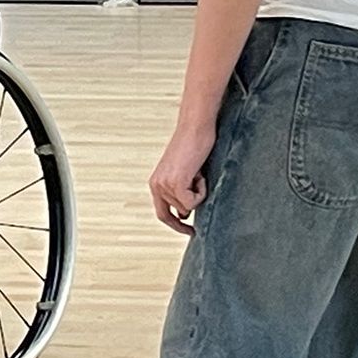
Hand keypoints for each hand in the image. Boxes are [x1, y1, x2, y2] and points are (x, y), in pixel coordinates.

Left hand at [150, 117, 215, 234]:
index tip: (188, 231)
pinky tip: (199, 174)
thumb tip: (184, 214)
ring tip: (198, 173)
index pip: (161, 212)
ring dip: (198, 193)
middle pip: (173, 214)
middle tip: (193, 226)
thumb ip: (180, 192)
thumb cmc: (194, 146)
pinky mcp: (176, 184)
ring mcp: (164, 185)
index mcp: (156, 183)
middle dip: (185, 218)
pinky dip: (201, 191)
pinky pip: (193, 202)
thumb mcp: (184, 173)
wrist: (195, 127)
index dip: (174, 224)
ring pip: (187, 208)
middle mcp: (156, 185)